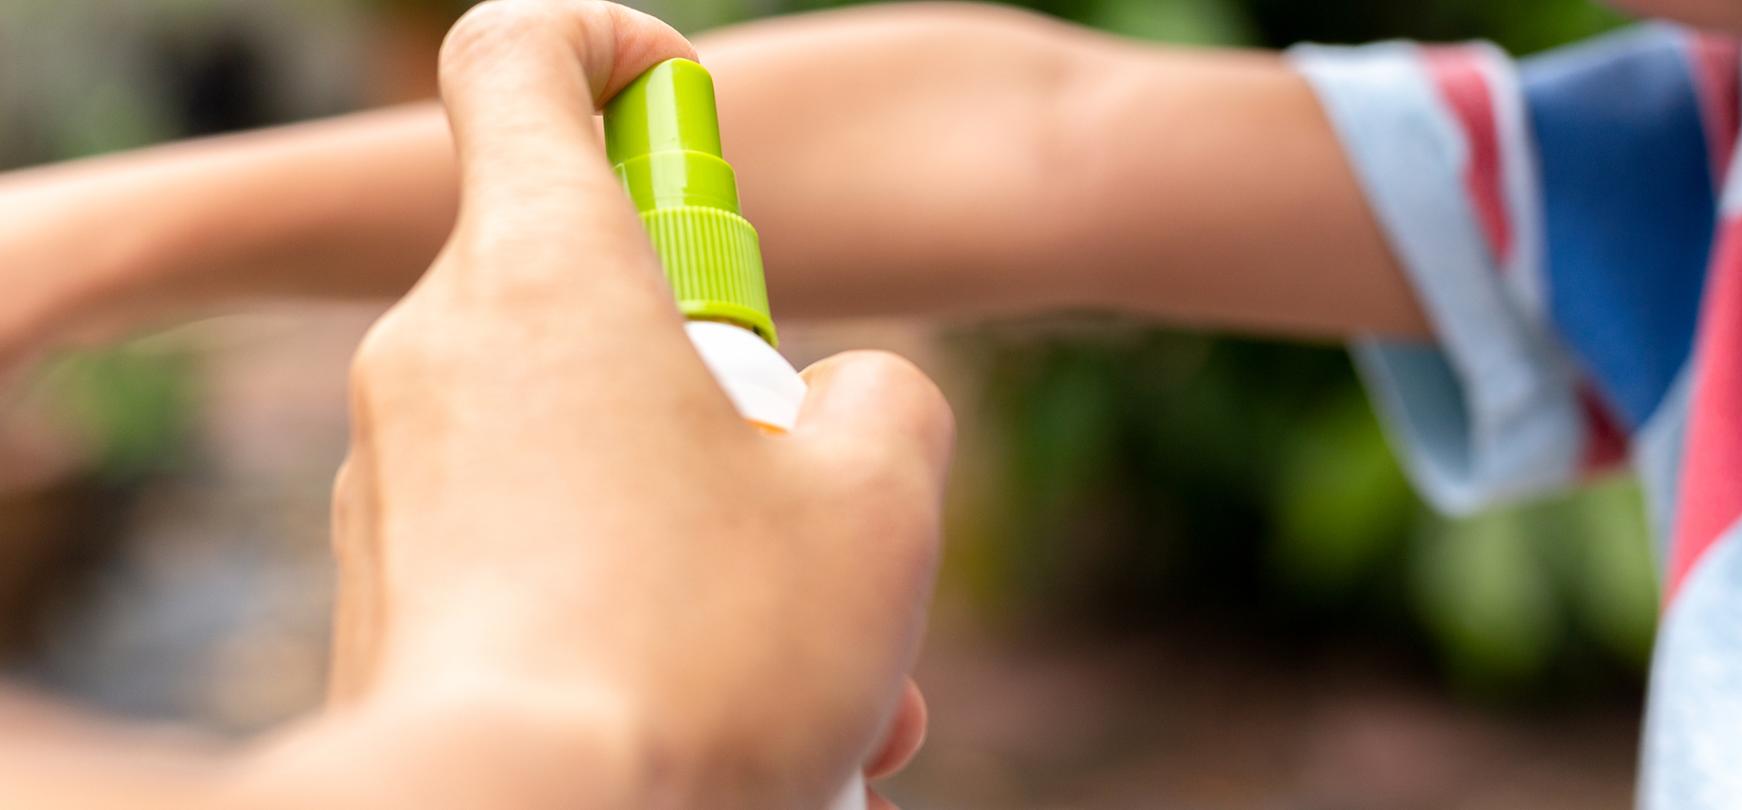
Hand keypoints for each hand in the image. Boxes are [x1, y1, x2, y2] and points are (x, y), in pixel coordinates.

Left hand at [325, 2, 950, 806]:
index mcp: (546, 271)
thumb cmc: (706, 653)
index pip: (520, 58)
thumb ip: (883, 399)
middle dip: (735, 391)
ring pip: (593, 449)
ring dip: (716, 530)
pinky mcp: (389, 594)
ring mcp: (395, 479)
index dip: (612, 50)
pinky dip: (645, 605)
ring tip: (828, 677)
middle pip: (603, 291)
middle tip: (814, 512)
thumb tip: (845, 403)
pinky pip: (541, 549)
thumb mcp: (877, 500)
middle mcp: (440, 352)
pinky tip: (736, 717)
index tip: (687, 115)